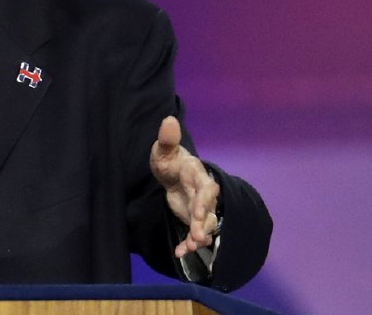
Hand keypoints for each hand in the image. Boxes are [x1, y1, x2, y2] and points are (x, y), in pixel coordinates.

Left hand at [149, 116, 220, 258]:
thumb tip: (169, 119)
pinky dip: (187, 244)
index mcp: (199, 176)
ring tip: (189, 248)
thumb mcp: (163, 149)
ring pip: (205, 225)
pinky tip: (179, 252)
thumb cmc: (170, 160)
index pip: (207, 190)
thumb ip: (167, 138)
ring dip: (199, 237)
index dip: (205, 201)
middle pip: (209, 212)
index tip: (199, 211)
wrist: (172, 171)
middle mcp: (204, 195)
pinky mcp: (192, 219)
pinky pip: (193, 234)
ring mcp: (200, 209)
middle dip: (203, 225)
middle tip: (197, 238)